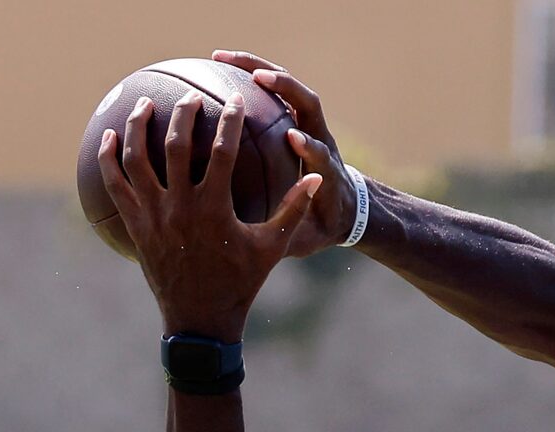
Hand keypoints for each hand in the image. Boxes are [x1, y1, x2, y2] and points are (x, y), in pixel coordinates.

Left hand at [97, 91, 322, 341]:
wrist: (200, 321)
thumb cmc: (240, 283)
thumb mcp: (271, 248)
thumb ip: (293, 210)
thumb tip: (316, 177)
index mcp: (214, 208)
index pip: (222, 151)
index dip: (229, 121)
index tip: (234, 101)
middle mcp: (180, 208)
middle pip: (175, 146)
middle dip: (183, 114)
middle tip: (189, 97)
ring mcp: (154, 217)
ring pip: (137, 160)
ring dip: (138, 127)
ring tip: (143, 104)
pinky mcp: (136, 227)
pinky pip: (116, 186)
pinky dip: (109, 160)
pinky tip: (108, 138)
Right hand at [212, 51, 361, 258]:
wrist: (342, 209)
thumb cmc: (319, 228)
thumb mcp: (307, 239)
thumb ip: (294, 235)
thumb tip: (272, 250)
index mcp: (326, 171)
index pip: (322, 152)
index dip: (311, 145)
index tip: (293, 138)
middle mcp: (319, 138)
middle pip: (307, 102)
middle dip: (285, 87)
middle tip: (254, 78)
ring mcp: (307, 124)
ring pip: (287, 87)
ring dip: (258, 68)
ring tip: (220, 58)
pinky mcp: (292, 117)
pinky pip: (270, 90)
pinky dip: (246, 75)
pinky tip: (212, 69)